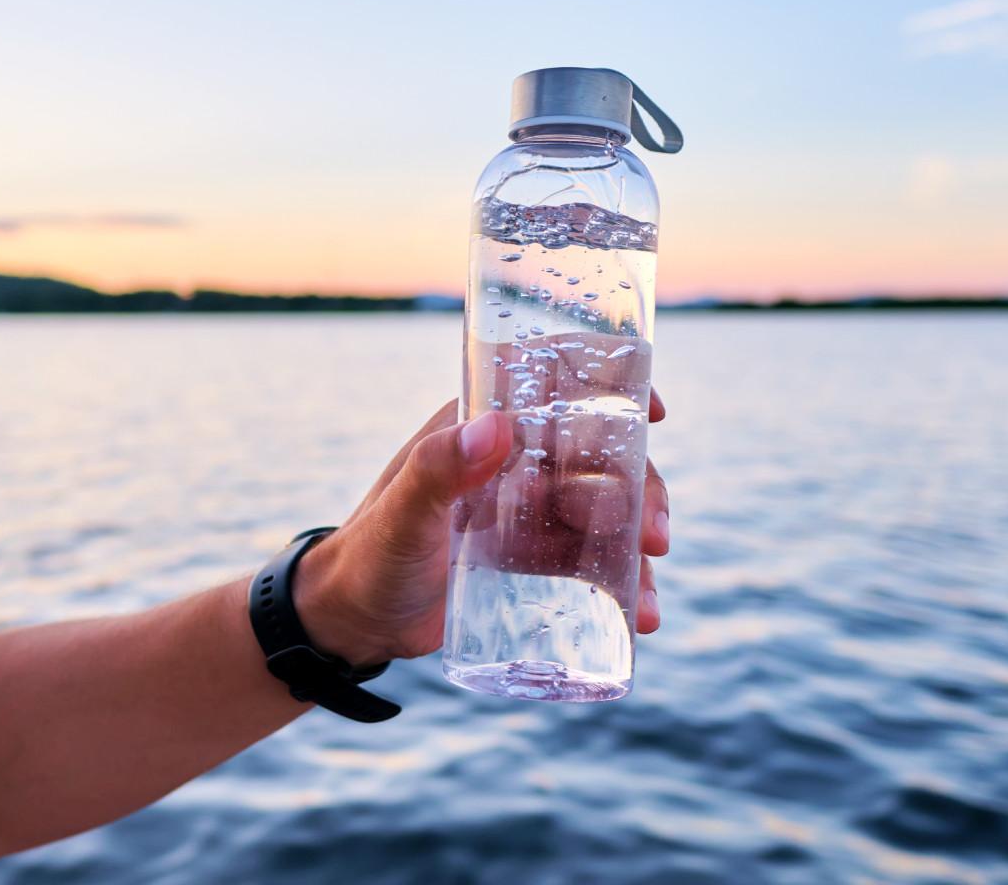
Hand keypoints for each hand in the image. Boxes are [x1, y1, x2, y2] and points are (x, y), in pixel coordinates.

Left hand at [294, 392, 670, 665]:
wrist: (352, 621)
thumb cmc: (367, 556)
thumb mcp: (401, 515)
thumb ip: (437, 470)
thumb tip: (498, 426)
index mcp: (480, 425)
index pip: (555, 385)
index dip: (611, 388)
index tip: (652, 413)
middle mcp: (512, 459)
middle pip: (600, 456)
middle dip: (642, 490)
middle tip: (655, 537)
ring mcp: (528, 508)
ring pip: (607, 509)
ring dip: (640, 542)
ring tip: (647, 600)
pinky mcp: (533, 555)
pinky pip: (592, 557)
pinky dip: (623, 581)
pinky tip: (641, 615)